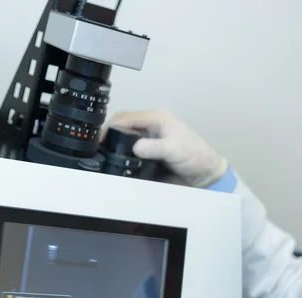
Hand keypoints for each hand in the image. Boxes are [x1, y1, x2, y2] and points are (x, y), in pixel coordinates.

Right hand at [100, 108, 227, 187]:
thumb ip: (155, 148)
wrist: (204, 176)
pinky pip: (127, 155)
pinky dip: (120, 159)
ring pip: (122, 141)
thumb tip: (136, 147)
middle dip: (108, 136)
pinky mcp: (145, 156)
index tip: (99, 139)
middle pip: (120, 127)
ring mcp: (146, 142)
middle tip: (98, 150)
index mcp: (156, 119)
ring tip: (102, 158)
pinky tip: (114, 165)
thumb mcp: (175, 150)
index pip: (126, 117)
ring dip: (113, 148)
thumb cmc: (196, 156)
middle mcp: (148, 128)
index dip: (110, 126)